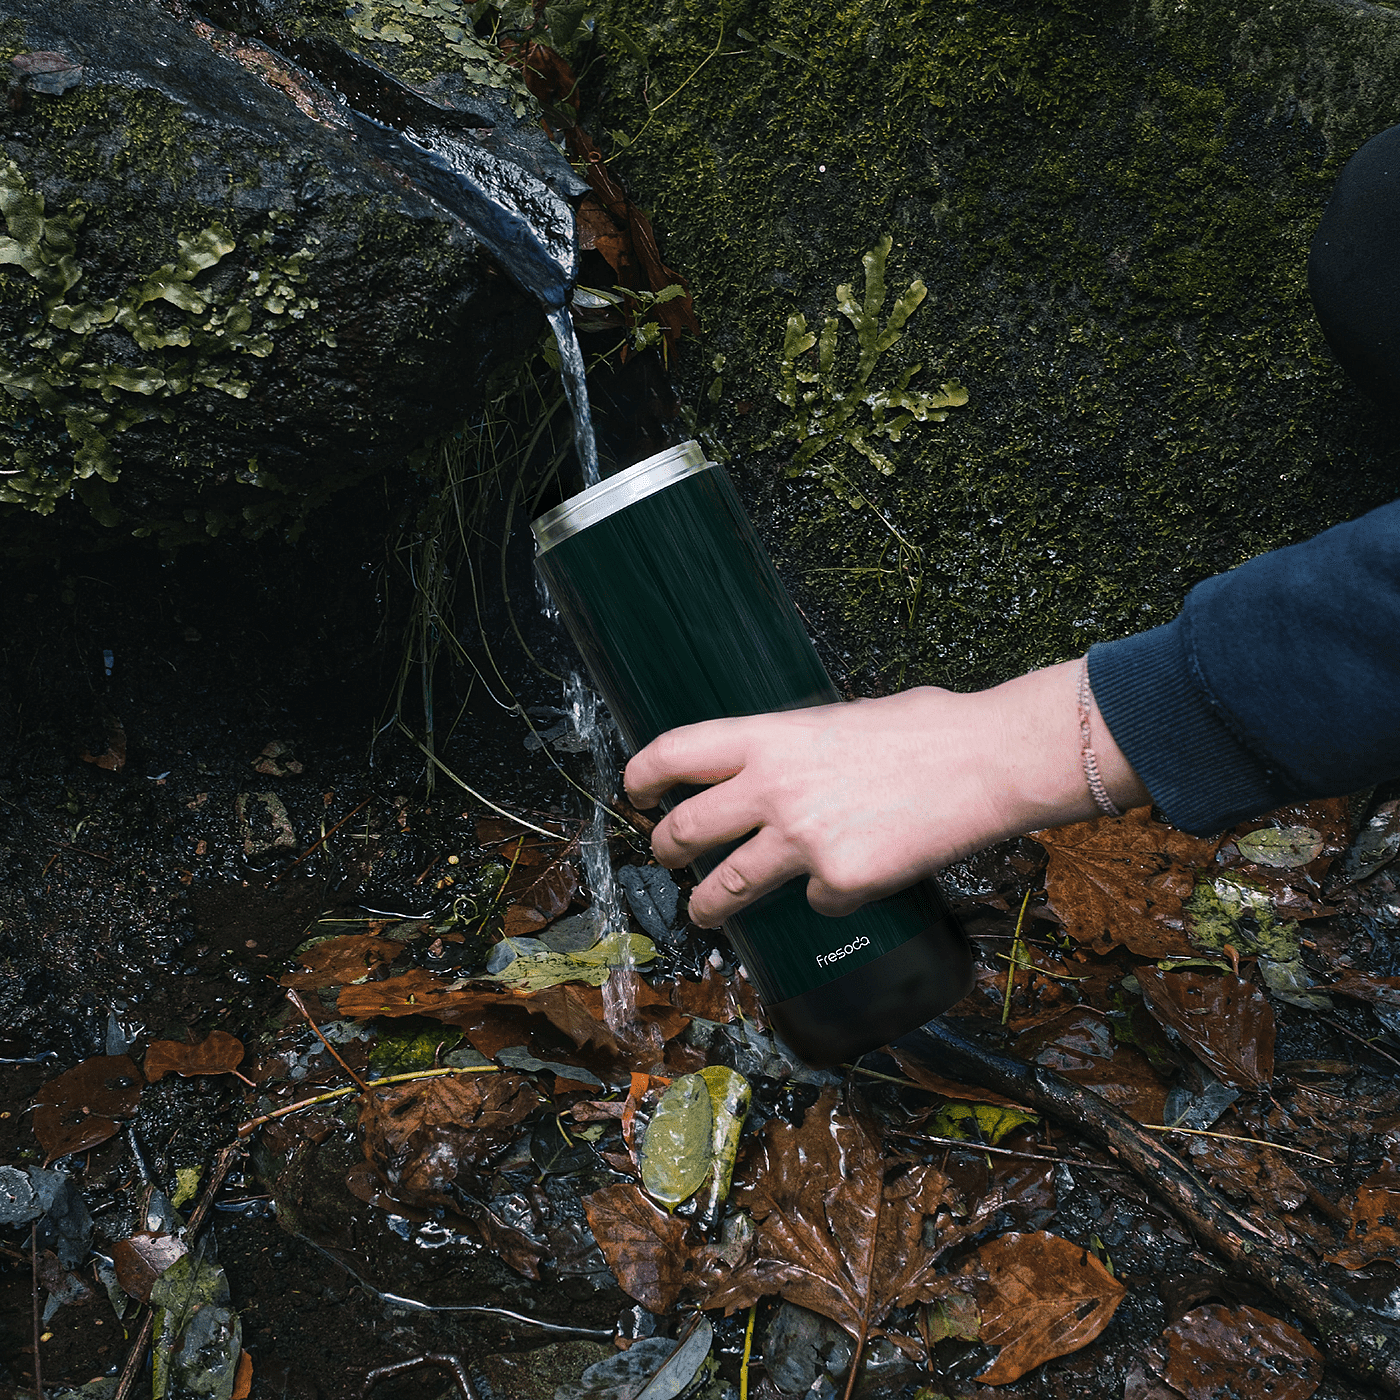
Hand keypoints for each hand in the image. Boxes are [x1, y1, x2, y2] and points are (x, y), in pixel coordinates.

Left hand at [623, 657, 1148, 925]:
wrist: (986, 762)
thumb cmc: (928, 729)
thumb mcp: (844, 719)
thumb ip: (798, 748)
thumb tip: (784, 767)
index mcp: (769, 738)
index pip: (675, 753)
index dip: (643, 775)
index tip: (636, 790)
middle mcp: (771, 789)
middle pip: (685, 829)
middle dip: (665, 848)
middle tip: (664, 854)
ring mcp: (800, 841)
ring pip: (725, 887)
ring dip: (707, 905)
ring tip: (705, 912)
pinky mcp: (839, 883)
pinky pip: (815, 902)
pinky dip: (826, 900)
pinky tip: (852, 883)